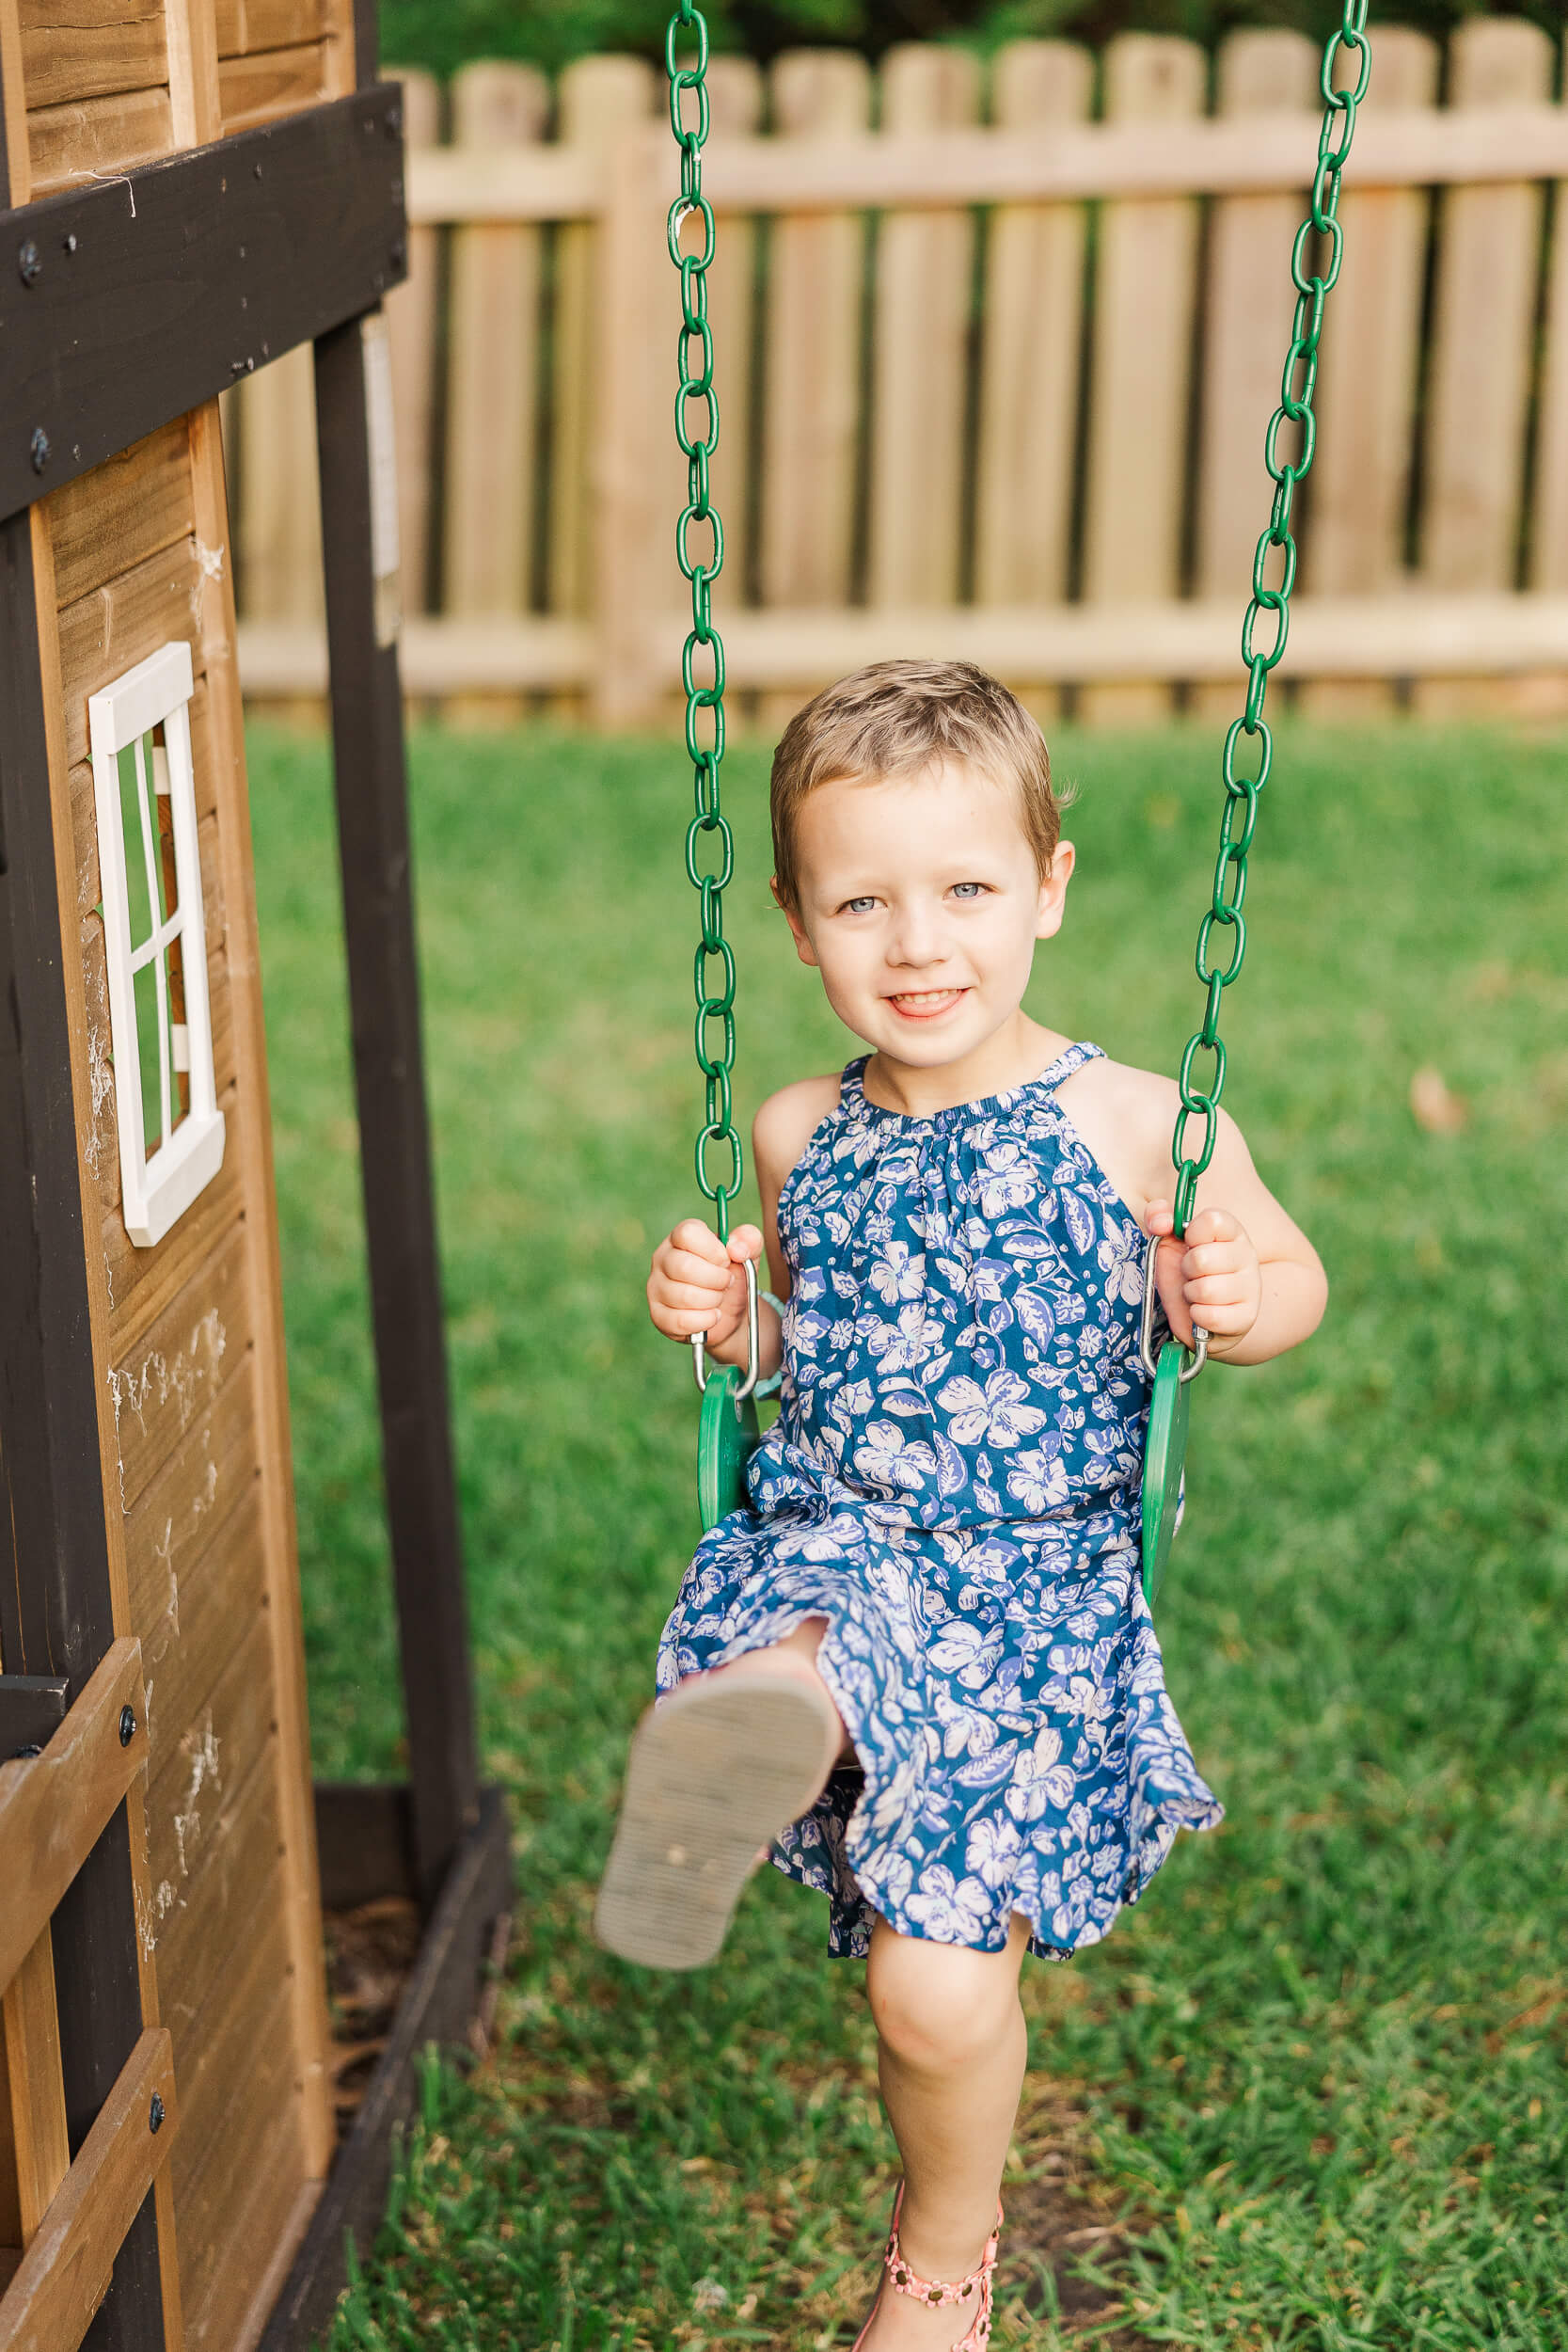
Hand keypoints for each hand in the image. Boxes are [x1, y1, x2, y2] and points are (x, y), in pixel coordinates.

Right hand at [647, 1218, 763, 1359]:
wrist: (729, 1313)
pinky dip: (705, 1320)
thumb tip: (737, 1249)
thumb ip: (749, 1239)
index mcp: (681, 1237)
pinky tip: (713, 1316)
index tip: (726, 1261)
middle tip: (726, 1283)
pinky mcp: (658, 1315)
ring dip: (712, 1300)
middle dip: (717, 1279)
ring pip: (683, 1295)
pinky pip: (680, 1320)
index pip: (688, 1233)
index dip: (714, 1250)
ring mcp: (656, 1287)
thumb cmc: (732, 1276)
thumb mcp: (747, 1254)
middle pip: (684, 1266)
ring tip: (718, 1298)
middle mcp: (663, 1258)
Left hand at [1143, 1202, 1261, 1356]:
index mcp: (1230, 1231)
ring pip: (1206, 1290)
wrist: (1199, 1309)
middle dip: (1186, 1269)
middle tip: (1190, 1272)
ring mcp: (1250, 1287)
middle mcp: (1247, 1255)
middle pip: (1202, 1259)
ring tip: (1195, 1292)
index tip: (1189, 1242)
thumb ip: (1157, 1216)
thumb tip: (1160, 1223)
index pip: (1212, 1220)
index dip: (1191, 1233)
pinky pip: (1212, 1316)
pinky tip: (1200, 1311)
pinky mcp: (1246, 1317)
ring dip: (1190, 1294)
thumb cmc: (1185, 1269)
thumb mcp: (1167, 1238)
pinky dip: (1197, 1316)